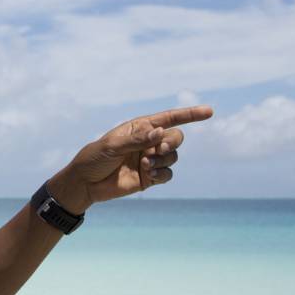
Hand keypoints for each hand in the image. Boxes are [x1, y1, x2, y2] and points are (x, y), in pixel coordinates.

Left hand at [50, 105, 213, 210]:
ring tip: (145, 165)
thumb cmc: (94, 158)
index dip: (190, 115)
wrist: (85, 183)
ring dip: (163, 160)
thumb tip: (160, 133)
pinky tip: (148, 175)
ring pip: (172, 156)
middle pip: (175, 137)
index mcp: (140, 127)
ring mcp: (150, 159)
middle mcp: (148, 142)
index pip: (169, 118)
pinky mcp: (149, 177)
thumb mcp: (112, 146)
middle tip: (157, 149)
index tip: (209, 112)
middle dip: (171, 142)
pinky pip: (167, 174)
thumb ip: (137, 140)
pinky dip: (162, 174)